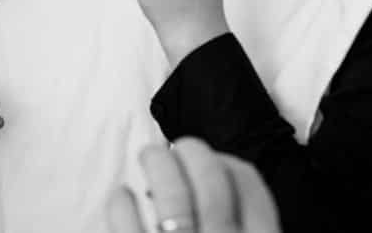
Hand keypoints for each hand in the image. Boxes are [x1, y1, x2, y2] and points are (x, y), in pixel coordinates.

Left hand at [108, 138, 280, 232]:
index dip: (229, 162)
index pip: (250, 186)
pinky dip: (122, 204)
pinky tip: (121, 196)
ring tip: (149, 155)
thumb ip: (246, 224)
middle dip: (193, 152)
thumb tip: (221, 187)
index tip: (215, 157)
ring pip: (174, 196)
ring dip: (158, 164)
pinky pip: (129, 225)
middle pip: (212, 181)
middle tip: (179, 146)